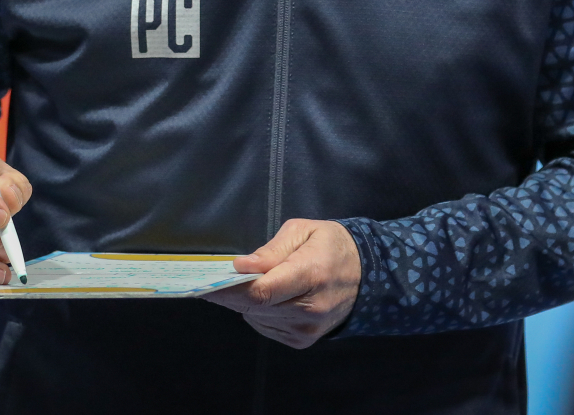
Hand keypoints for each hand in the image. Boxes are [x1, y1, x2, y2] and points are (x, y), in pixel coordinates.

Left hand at [202, 218, 360, 348]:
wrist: (368, 276)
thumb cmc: (331, 246)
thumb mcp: (303, 231)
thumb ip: (271, 251)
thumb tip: (240, 266)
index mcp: (312, 274)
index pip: (263, 290)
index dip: (230, 289)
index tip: (206, 282)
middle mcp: (310, 309)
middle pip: (255, 306)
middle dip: (230, 293)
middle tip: (211, 280)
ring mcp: (306, 329)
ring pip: (256, 318)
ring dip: (244, 302)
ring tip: (244, 283)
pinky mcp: (302, 340)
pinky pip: (266, 326)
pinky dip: (258, 311)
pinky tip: (265, 297)